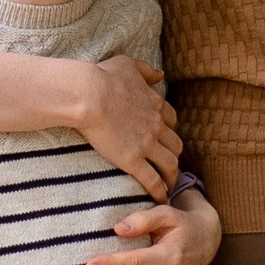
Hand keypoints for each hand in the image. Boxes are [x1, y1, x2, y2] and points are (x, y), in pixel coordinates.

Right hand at [74, 57, 183, 204]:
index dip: (169, 131)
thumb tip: (160, 74)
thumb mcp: (128, 64)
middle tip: (169, 163)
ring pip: (170, 164)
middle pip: (175, 145)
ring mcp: (147, 145)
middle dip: (174, 155)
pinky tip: (161, 199)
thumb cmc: (104, 76)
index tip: (165, 138)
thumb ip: (146, 70)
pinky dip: (159, 191)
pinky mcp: (134, 160)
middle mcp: (156, 126)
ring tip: (169, 185)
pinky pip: (153, 180)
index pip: (172, 120)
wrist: (89, 95)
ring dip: (171, 175)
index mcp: (155, 104)